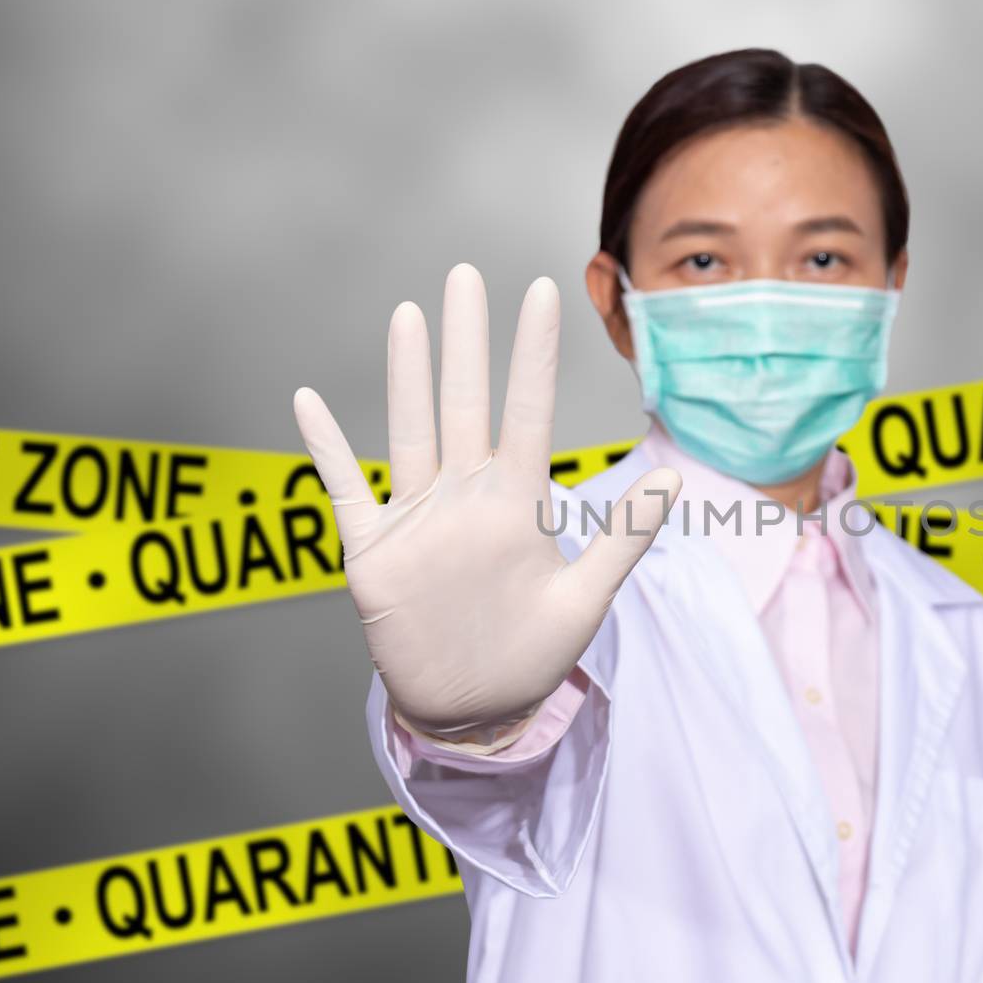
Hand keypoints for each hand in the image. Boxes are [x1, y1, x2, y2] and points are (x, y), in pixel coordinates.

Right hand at [292, 263, 679, 737]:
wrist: (475, 709)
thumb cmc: (533, 653)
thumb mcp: (585, 600)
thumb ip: (623, 539)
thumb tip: (674, 482)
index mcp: (518, 501)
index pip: (527, 412)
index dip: (532, 355)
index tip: (542, 292)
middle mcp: (467, 496)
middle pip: (465, 403)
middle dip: (467, 341)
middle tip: (464, 274)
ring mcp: (419, 518)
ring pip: (411, 431)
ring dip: (406, 375)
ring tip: (407, 315)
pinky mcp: (376, 552)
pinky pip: (347, 491)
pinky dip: (327, 450)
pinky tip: (308, 402)